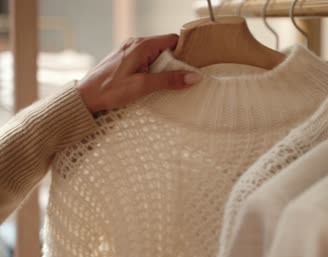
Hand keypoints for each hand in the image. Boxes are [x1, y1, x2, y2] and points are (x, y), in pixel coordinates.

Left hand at [77, 34, 200, 112]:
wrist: (85, 96)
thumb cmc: (109, 90)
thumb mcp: (143, 86)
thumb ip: (169, 80)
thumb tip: (193, 77)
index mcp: (142, 45)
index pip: (172, 40)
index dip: (184, 52)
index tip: (191, 66)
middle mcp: (136, 43)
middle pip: (165, 47)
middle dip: (175, 62)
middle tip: (180, 79)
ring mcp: (130, 50)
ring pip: (156, 54)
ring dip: (164, 67)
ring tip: (166, 83)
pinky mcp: (126, 59)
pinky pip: (147, 59)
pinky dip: (153, 69)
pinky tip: (152, 83)